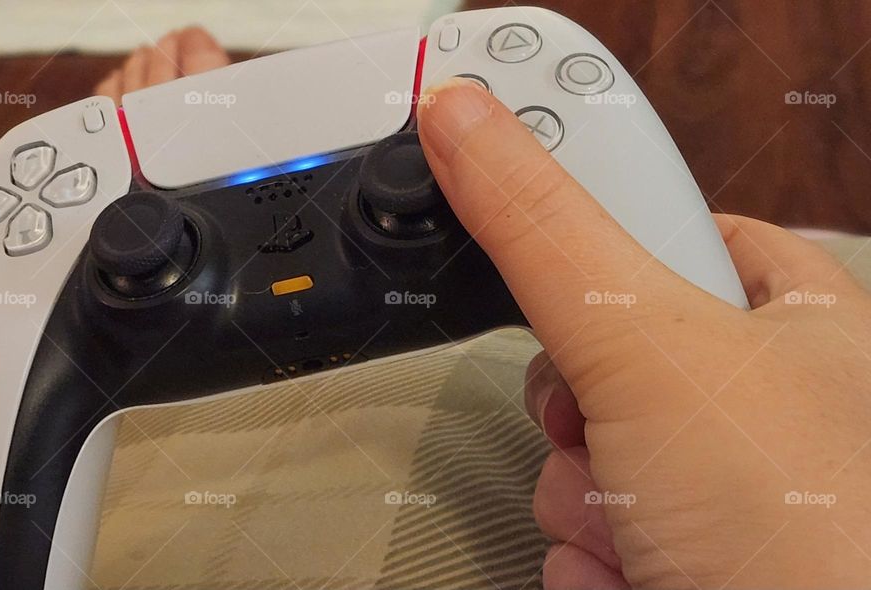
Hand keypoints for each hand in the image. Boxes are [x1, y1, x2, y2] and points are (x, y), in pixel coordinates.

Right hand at [417, 78, 870, 588]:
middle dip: (586, 408)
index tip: (562, 256)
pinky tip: (640, 572)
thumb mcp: (650, 343)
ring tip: (648, 523)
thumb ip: (546, 230)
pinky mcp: (678, 561)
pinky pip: (589, 532)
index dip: (610, 248)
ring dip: (589, 494)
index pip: (682, 236)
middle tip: (615, 420)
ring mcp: (716, 493)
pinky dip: (596, 556)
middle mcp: (761, 407)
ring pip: (585, 457)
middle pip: (605, 362)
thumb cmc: (807, 528)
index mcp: (795, 322)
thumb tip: (466, 121)